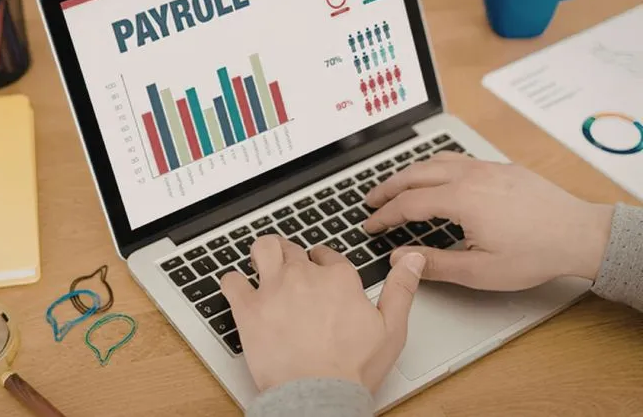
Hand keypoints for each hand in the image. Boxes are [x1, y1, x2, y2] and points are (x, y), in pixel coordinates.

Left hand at [220, 236, 425, 392]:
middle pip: (293, 250)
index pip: (326, 255)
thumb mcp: (392, 329)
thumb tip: (413, 259)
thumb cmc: (353, 369)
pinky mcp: (248, 307)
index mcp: (338, 278)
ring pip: (262, 249)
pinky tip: (238, 290)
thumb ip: (402, 289)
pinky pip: (231, 281)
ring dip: (263, 254)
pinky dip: (233, 283)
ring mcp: (273, 288)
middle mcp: (304, 276)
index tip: (320, 272)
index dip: (322, 262)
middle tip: (291, 273)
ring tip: (263, 265)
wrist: (318, 394)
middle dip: (292, 257)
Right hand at [364, 152, 613, 290]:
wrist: (579, 234)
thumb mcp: (480, 270)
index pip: (408, 203)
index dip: (384, 215)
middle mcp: (470, 176)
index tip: (370, 224)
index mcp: (461, 199)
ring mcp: (486, 167)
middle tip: (371, 200)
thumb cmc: (535, 253)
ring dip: (409, 173)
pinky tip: (434, 176)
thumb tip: (402, 259)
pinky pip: (456, 158)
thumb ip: (435, 264)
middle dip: (388, 187)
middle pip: (414, 174)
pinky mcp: (500, 167)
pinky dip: (434, 166)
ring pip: (435, 160)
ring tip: (395, 186)